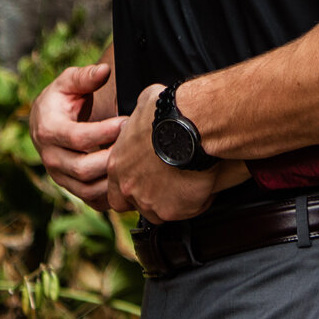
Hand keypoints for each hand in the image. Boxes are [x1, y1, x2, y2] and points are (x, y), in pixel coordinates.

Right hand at [33, 62, 123, 208]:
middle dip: (113, 157)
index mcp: (48, 131)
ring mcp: (60, 176)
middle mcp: (50, 158)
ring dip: (114, 179)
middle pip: (84, 169)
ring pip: (88, 189)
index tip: (127, 121)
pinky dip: (112, 194)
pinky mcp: (71, 187)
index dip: (105, 132)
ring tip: (135, 161)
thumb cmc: (60, 99)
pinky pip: (92, 198)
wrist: (44, 122)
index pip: (79, 138)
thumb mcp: (68, 82)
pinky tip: (129, 177)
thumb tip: (104, 71)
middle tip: (136, 144)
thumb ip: (85, 76)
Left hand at [107, 84, 220, 224]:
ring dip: (172, 202)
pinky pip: (186, 211)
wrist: (192, 125)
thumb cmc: (169, 112)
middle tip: (166, 185)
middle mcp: (129, 188)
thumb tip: (145, 112)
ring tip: (188, 184)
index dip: (131, 186)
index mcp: (118, 165)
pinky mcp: (174, 210)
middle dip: (148, 199)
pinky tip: (203, 185)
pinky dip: (195, 202)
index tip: (144, 179)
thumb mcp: (145, 105)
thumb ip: (139, 119)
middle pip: (134, 205)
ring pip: (160, 213)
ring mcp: (150, 202)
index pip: (115, 190)